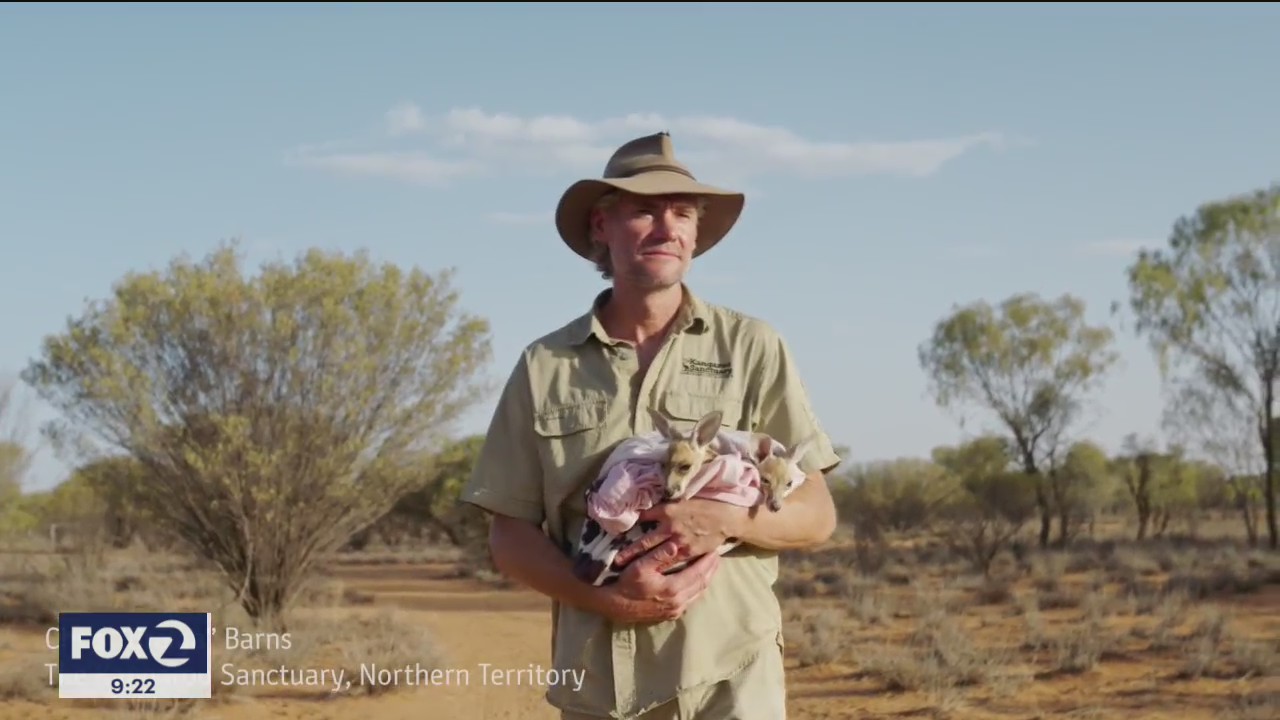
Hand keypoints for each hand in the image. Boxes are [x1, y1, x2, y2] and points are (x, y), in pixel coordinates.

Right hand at [596, 541, 720, 623]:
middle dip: (711, 569)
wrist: (615, 606)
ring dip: (706, 579)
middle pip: (702, 583)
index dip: (708, 561)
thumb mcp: (639, 566)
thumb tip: (675, 545)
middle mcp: (679, 601)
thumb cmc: (626, 584)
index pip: (698, 572)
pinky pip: (691, 600)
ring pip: (699, 593)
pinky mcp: (672, 614)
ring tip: (712, 567)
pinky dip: (698, 588)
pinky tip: (698, 581)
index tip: (715, 549)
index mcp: (673, 588)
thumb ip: (658, 555)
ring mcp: (676, 610)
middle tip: (718, 556)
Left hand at [614, 499, 746, 567]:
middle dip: (629, 551)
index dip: (631, 523)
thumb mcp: (681, 500)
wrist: (725, 516)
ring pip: (655, 554)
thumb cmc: (704, 505)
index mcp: (668, 511)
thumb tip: (648, 510)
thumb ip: (665, 507)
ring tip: (625, 568)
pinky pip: (671, 561)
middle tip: (615, 559)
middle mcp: (670, 527)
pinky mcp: (688, 551)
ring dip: (640, 560)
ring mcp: (678, 541)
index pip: (643, 517)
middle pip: (644, 541)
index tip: (616, 530)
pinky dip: (660, 566)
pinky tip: (651, 572)